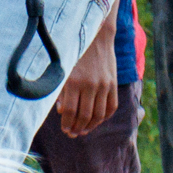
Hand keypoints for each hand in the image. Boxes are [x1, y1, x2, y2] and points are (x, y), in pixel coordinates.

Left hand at [56, 8, 118, 137]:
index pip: (70, 111)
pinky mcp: (113, 83)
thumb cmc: (73, 55)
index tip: (65, 130)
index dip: (67, 123)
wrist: (95, 37)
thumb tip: (60, 112)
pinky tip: (97, 121)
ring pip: (99, 114)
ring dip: (91, 126)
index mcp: (73, 82)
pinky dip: (105, 117)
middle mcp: (90, 85)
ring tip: (83, 131)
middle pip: (84, 115)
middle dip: (77, 128)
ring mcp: (104, 85)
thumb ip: (59, 91)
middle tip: (73, 134)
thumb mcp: (62, 71)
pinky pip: (111, 106)